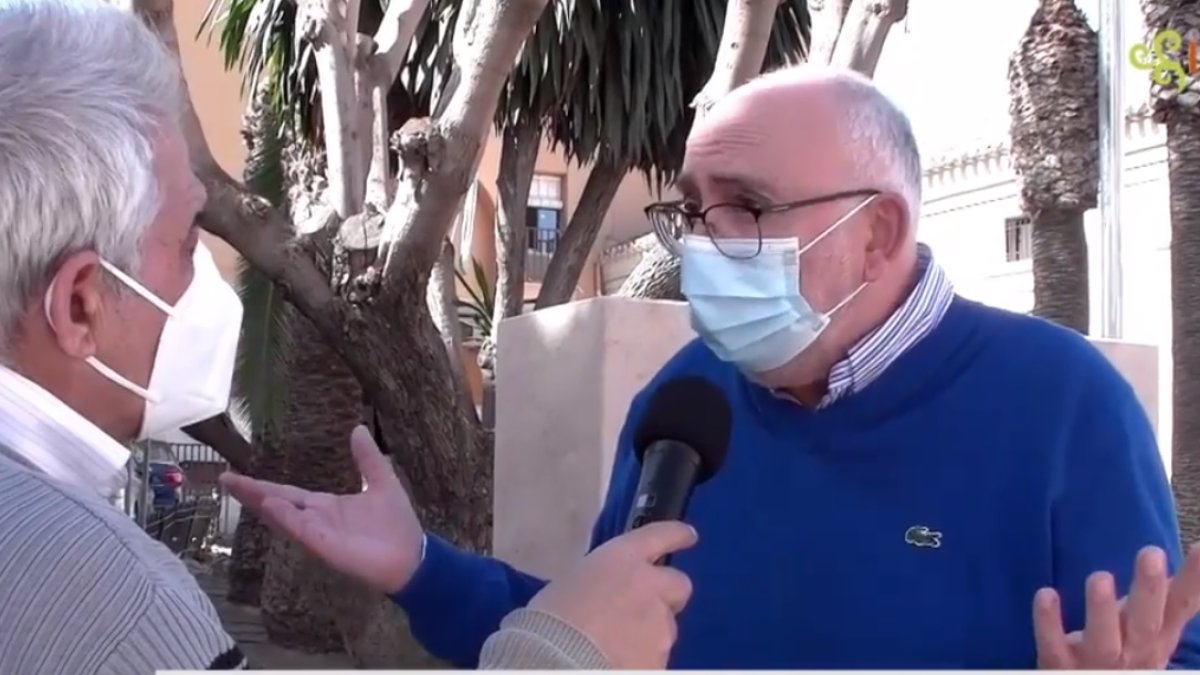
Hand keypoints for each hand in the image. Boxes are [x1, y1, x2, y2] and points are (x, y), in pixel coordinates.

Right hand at [219, 425, 423, 593]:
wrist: (413, 557)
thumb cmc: (397, 524)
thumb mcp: (382, 482)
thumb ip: (367, 459)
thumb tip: (358, 428)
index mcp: (325, 506)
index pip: (286, 493)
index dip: (262, 485)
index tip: (235, 475)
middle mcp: (316, 520)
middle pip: (277, 503)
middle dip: (251, 492)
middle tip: (224, 478)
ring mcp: (319, 534)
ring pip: (284, 517)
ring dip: (262, 502)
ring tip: (238, 486)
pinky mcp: (327, 547)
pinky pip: (302, 531)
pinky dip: (286, 518)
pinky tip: (271, 505)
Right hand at [529, 521, 698, 668]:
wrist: (557, 664)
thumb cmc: (549, 621)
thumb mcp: (569, 586)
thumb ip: (598, 583)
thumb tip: (602, 595)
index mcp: (622, 559)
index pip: (660, 536)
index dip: (676, 535)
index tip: (689, 536)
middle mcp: (650, 586)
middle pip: (679, 584)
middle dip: (668, 596)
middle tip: (648, 609)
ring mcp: (660, 626)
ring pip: (667, 626)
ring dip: (651, 633)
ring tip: (621, 647)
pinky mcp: (662, 659)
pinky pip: (657, 656)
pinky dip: (644, 659)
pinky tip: (621, 664)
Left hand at [1034, 544, 1199, 668]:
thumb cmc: (1124, 655)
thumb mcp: (1154, 629)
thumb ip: (1172, 595)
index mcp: (1156, 636)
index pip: (1180, 605)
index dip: (1193, 579)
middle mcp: (1133, 649)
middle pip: (1146, 621)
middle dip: (1150, 589)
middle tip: (1152, 553)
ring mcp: (1096, 660)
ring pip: (1103, 638)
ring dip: (1102, 608)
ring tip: (1101, 577)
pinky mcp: (1060, 666)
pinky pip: (1053, 645)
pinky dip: (1048, 622)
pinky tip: (1046, 595)